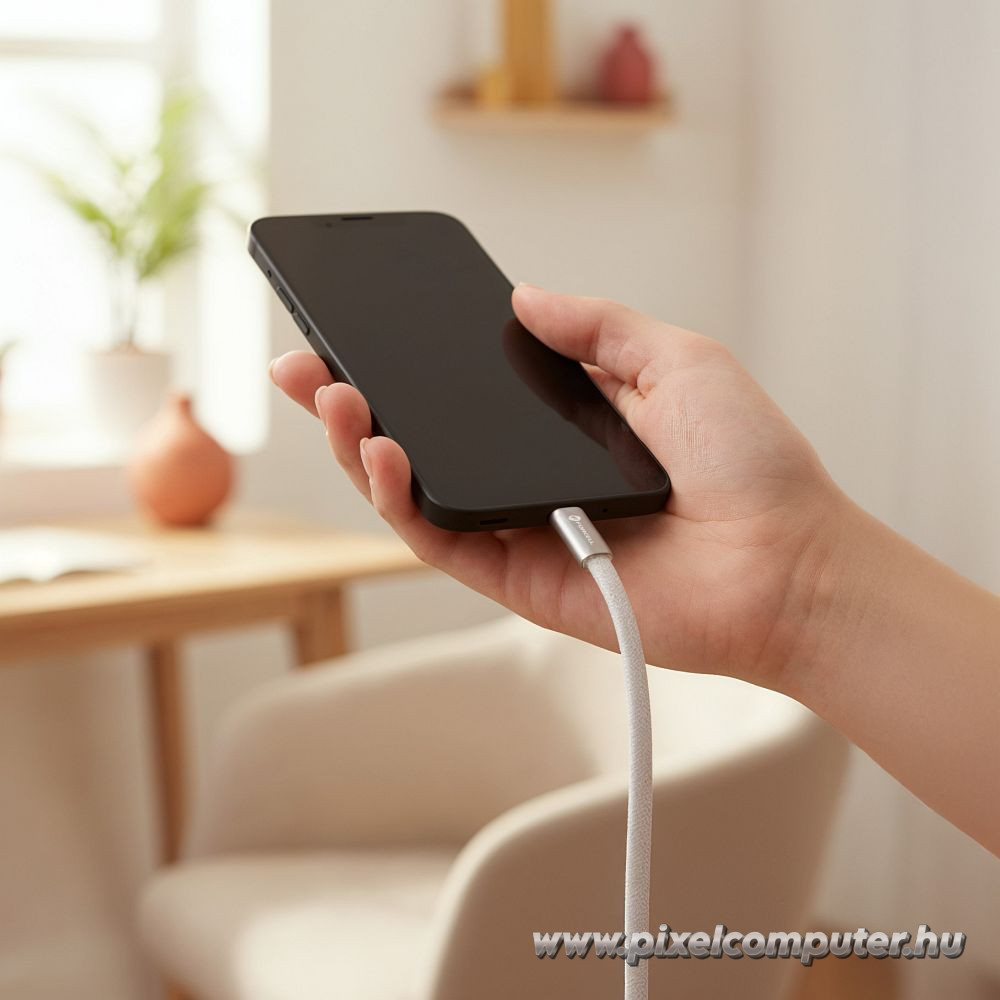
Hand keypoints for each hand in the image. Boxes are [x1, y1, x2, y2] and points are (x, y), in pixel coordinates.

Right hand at [270, 285, 845, 690]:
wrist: (785, 561)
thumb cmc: (750, 463)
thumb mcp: (676, 359)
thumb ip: (596, 326)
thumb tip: (524, 297)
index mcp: (563, 425)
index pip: (465, 391)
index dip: (409, 363)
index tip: (359, 326)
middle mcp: (531, 476)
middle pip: (424, 441)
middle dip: (356, 402)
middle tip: (306, 365)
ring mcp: (519, 529)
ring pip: (417, 492)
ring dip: (363, 447)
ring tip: (335, 398)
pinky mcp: (518, 581)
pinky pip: (442, 540)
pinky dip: (402, 501)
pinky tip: (385, 454)